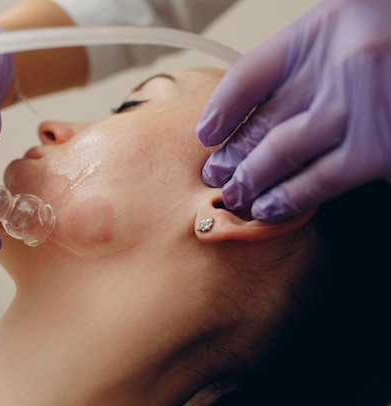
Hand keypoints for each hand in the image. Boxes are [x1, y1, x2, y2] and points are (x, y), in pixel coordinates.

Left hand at [196, 0, 390, 221]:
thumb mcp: (356, 28)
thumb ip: (317, 56)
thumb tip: (264, 109)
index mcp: (331, 23)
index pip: (251, 71)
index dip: (220, 106)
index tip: (205, 131)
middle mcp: (344, 59)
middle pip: (263, 115)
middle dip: (233, 152)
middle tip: (213, 175)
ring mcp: (366, 104)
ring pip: (283, 149)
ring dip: (250, 177)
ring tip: (233, 196)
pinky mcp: (382, 149)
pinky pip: (323, 178)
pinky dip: (291, 196)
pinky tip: (270, 208)